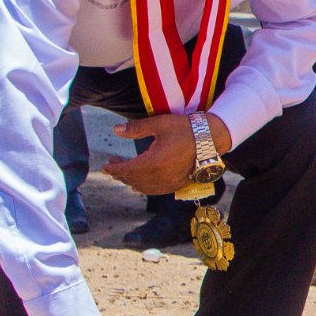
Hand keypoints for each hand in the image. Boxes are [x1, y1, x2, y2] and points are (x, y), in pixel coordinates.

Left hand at [102, 112, 232, 194]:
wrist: (211, 140)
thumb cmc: (185, 129)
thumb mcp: (159, 124)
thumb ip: (136, 128)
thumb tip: (116, 130)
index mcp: (152, 161)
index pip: (126, 169)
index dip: (113, 169)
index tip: (104, 167)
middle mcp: (159, 176)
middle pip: (132, 179)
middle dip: (120, 174)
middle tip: (113, 165)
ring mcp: (168, 182)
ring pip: (142, 187)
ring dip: (131, 181)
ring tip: (125, 174)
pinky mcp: (177, 185)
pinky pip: (155, 191)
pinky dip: (144, 188)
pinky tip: (140, 185)